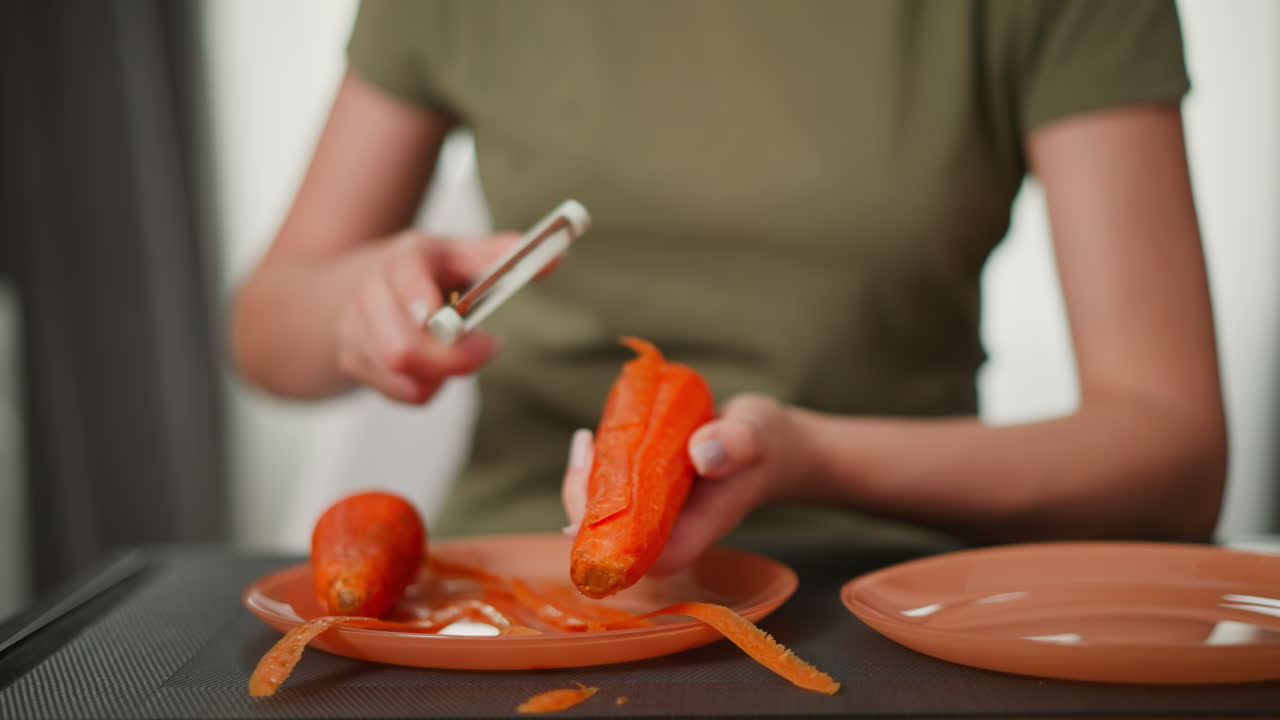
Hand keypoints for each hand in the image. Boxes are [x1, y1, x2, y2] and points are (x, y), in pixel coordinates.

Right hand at [335, 229, 519, 403]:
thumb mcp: (460, 252)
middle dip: (452, 359)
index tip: (437, 313)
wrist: (352, 284)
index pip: (402, 275)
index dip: (417, 296)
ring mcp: (354, 331)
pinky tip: (434, 364)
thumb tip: (556, 256)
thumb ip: (505, 254)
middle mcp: (369, 294)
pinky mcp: (354, 362)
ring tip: (458, 349)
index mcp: (401, 259)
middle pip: (402, 347)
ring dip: (443, 372)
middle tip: (490, 346)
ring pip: (403, 376)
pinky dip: (429, 385)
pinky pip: (403, 392)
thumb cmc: (424, 271)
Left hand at [561, 393, 808, 574]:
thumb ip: (735, 445)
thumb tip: (703, 453)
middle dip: (583, 496)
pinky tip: (594, 438)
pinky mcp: (648, 493)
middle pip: (608, 537)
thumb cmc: (766, 445)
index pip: (633, 556)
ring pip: (604, 513)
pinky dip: (599, 467)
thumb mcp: (755, 435)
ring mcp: (655, 514)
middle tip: (585, 444)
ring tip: (586, 440)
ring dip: (586, 479)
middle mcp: (666, 531)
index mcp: (690, 534)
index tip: (592, 489)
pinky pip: (612, 490)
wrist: (772, 443)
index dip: (601, 533)